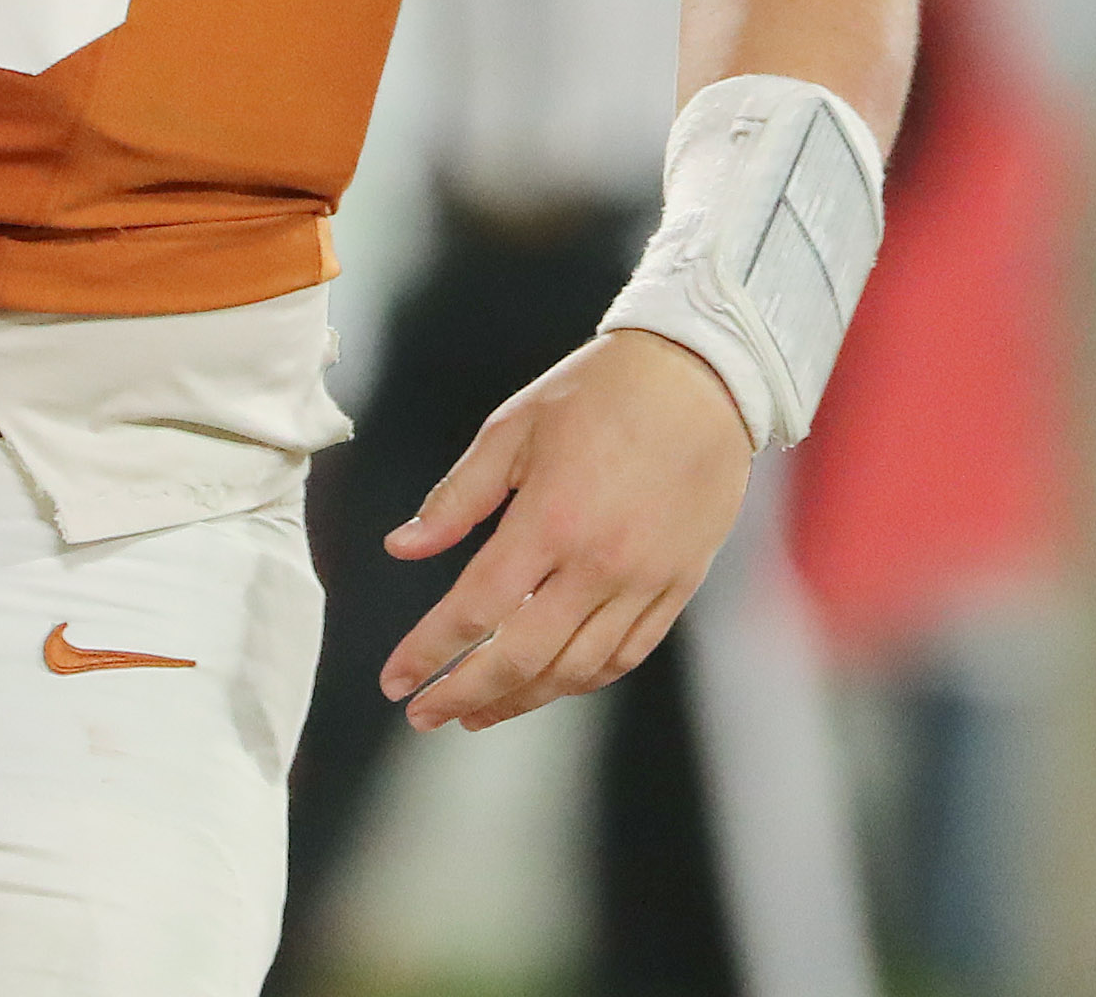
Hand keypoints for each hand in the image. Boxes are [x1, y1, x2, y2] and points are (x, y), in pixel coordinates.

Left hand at [378, 330, 753, 731]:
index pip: (474, 609)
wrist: (702, 378)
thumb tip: (402, 548)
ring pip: (576, 670)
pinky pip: (625, 655)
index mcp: (550, 521)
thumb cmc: (599, 392)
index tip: (394, 680)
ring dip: (520, 700)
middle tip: (423, 716)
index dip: (428, 653)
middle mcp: (600, 564)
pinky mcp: (678, 587)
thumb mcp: (512, 429)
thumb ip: (456, 497)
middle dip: (465, 695)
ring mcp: (645, 582)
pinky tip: (548, 683)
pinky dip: (581, 680)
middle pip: (522, 658)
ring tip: (476, 711)